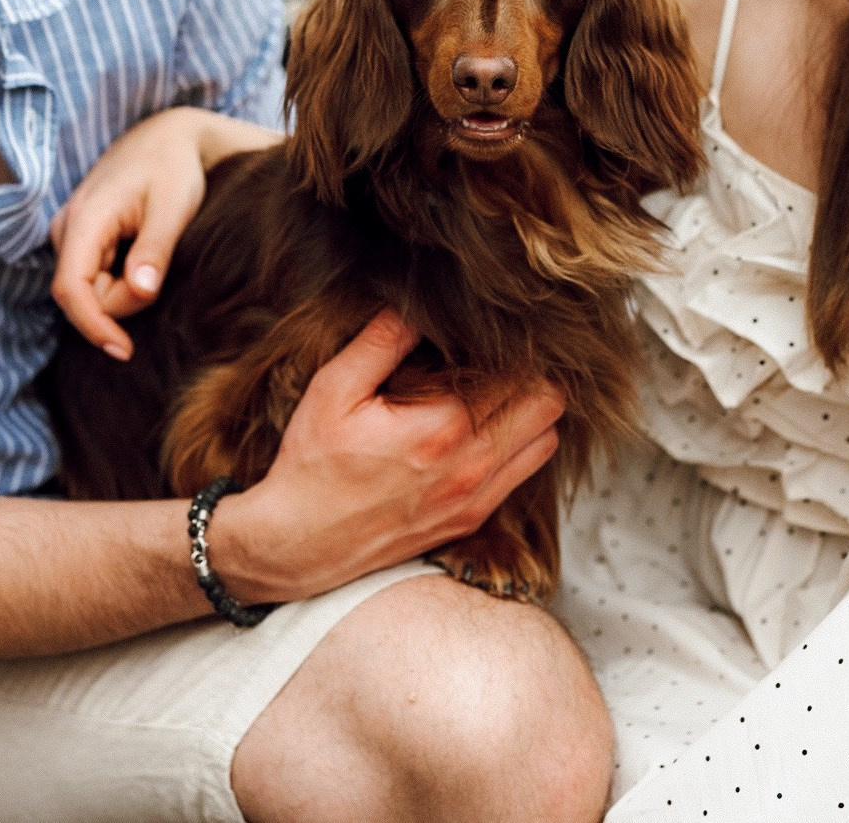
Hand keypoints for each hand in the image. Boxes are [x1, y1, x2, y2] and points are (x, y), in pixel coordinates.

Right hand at [49, 108, 278, 358]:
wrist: (167, 138)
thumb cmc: (173, 168)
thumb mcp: (173, 207)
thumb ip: (155, 250)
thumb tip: (140, 291)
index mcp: (85, 219)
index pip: (71, 289)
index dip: (94, 327)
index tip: (124, 351)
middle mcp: (67, 228)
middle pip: (84, 296)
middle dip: (123, 303)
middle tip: (163, 270)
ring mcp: (71, 234)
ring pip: (90, 289)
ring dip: (124, 290)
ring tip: (156, 250)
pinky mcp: (81, 238)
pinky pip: (95, 277)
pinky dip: (121, 278)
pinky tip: (143, 252)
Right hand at [211, 310, 562, 602]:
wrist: (299, 544)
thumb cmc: (312, 466)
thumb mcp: (334, 390)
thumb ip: (382, 341)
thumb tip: (419, 303)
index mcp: (443, 427)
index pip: (519, 371)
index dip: (510, 343)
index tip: (487, 331)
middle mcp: (471, 466)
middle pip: (548, 403)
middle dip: (530, 372)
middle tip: (497, 357)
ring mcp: (476, 498)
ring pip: (546, 440)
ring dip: (530, 412)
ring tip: (495, 391)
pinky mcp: (471, 518)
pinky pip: (524, 474)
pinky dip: (518, 446)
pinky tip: (483, 429)